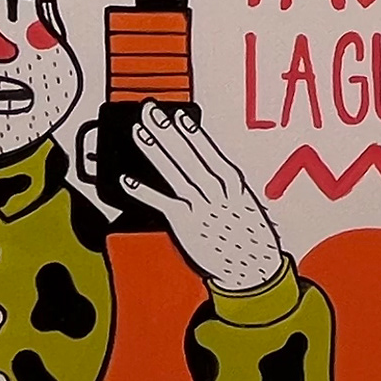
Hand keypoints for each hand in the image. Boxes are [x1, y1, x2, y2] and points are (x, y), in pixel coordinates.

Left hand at [123, 106, 289, 300]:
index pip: (208, 151)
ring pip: (173, 172)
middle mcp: (216, 190)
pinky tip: (126, 180)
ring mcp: (201, 207)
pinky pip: (161, 204)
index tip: (178, 114)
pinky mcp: (186, 225)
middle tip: (150, 110)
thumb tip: (209, 167)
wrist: (254, 270)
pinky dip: (143, 192)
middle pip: (187, 154)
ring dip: (154, 150)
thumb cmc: (251, 236)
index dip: (191, 132)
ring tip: (139, 131)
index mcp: (233, 183)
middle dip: (167, 130)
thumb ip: (226, 185)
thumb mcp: (245, 203)